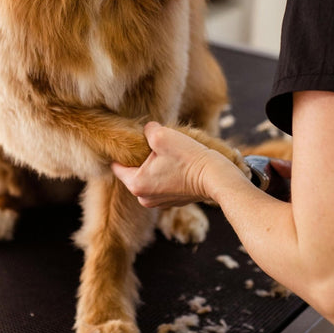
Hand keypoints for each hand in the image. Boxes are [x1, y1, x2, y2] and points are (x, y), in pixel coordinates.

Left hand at [112, 121, 240, 207]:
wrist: (216, 177)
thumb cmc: (188, 157)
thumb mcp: (161, 135)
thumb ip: (147, 130)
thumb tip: (147, 130)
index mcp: (136, 185)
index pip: (117, 166)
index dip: (123, 150)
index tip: (131, 140)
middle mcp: (144, 199)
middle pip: (133, 171)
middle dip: (141, 157)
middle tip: (154, 144)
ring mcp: (160, 202)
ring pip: (149, 176)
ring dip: (155, 164)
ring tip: (168, 152)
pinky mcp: (174, 201)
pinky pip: (162, 182)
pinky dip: (166, 172)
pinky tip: (178, 162)